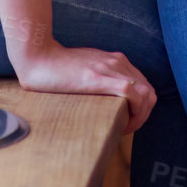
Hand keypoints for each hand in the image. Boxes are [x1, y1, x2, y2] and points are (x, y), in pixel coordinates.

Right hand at [12, 41, 156, 133]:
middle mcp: (117, 62)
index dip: (142, 108)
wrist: (38, 57)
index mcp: (116, 60)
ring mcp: (109, 68)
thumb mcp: (87, 69)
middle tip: (126, 128)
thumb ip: (100, 78)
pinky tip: (121, 124)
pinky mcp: (99, 78)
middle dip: (144, 115)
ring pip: (145, 94)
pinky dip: (134, 112)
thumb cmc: (57, 68)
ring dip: (140, 117)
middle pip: (149, 92)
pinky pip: (132, 93)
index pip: (144, 86)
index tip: (127, 121)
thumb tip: (108, 99)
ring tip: (123, 128)